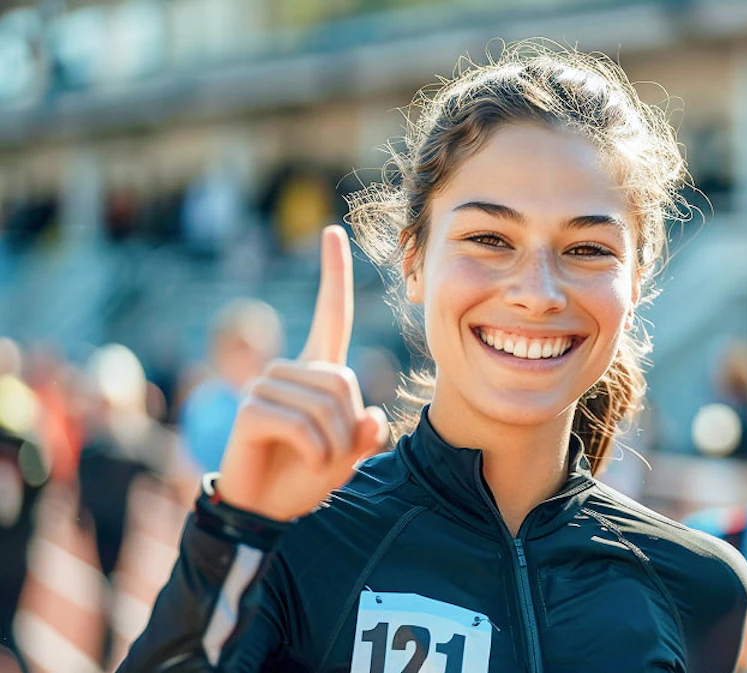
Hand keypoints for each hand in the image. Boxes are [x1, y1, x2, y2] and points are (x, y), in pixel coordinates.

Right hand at [215, 226, 390, 520]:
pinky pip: (302, 425)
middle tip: (330, 455)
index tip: (333, 232)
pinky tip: (303, 463)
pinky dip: (315, 452)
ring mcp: (265, 387)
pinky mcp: (251, 410)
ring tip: (313, 461)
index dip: (334, 275)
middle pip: (343, 382)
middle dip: (348, 425)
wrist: (267, 513)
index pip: (332, 315)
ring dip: (332, 444)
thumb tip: (371, 416)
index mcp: (317, 372)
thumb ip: (364, 435)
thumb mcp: (348, 456)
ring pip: (326, 406)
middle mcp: (290, 372)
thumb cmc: (306, 478)